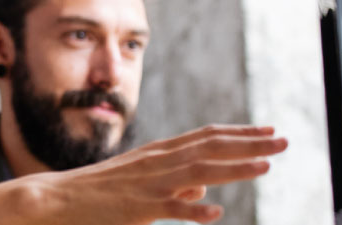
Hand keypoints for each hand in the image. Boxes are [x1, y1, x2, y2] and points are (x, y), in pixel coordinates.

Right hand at [31, 124, 287, 223]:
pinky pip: (170, 208)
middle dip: (249, 143)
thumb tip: (203, 191)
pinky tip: (216, 212)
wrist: (57, 198)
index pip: (206, 136)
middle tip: (284, 141)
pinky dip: (193, 209)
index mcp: (158, 153)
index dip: (239, 133)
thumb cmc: (99, 193)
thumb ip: (173, 184)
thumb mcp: (139, 182)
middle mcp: (157, 162)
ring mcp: (148, 183)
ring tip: (267, 166)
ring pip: (198, 171)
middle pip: (211, 147)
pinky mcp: (137, 208)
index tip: (269, 130)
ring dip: (235, 168)